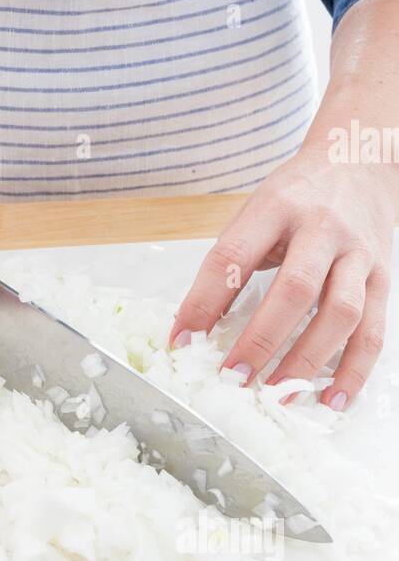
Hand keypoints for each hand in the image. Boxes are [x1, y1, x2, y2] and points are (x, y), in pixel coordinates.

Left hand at [170, 146, 395, 408]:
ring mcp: (359, 255)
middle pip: (295, 289)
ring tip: (277, 396)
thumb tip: (195, 327)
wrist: (360, 160)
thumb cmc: (297, 195)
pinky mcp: (384, 277)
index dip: (203, 302)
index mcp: (277, 207)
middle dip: (261, 339)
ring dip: (307, 361)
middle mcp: (323, 229)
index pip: (233, 256)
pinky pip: (373, 331)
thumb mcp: (255, 212)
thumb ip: (230, 262)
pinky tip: (331, 400)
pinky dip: (354, 371)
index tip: (182, 340)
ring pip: (341, 314)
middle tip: (232, 377)